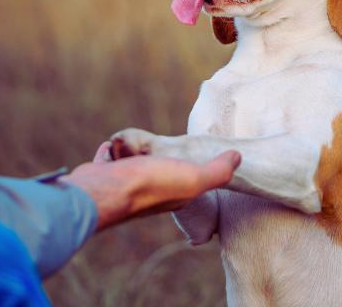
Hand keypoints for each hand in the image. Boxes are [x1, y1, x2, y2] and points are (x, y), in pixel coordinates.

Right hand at [61, 142, 239, 230]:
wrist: (104, 191)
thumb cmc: (150, 185)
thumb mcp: (193, 178)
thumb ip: (218, 171)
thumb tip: (238, 157)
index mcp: (174, 194)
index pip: (186, 178)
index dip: (190, 165)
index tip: (190, 153)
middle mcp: (149, 192)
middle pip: (156, 167)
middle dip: (155, 155)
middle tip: (155, 147)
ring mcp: (124, 184)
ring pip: (131, 162)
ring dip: (131, 151)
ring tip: (132, 146)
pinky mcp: (103, 175)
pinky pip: (108, 158)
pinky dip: (110, 152)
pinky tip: (112, 148)